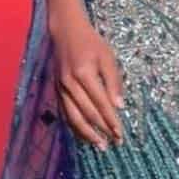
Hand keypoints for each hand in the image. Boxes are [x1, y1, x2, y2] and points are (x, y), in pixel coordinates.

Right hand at [50, 13, 124, 150]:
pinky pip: (65, 113)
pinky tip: (84, 135)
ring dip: (87, 134)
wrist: (65, 32)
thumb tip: (120, 106)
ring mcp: (61, 88)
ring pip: (74, 117)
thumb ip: (114, 81)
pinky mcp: (57, 90)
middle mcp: (70, 84)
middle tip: (114, 142)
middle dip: (102, 130)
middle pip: (88, 114)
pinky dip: (75, 126)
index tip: (121, 133)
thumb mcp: (107, 57)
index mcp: (84, 74)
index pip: (101, 104)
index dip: (111, 120)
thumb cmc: (91, 43)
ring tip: (99, 145)